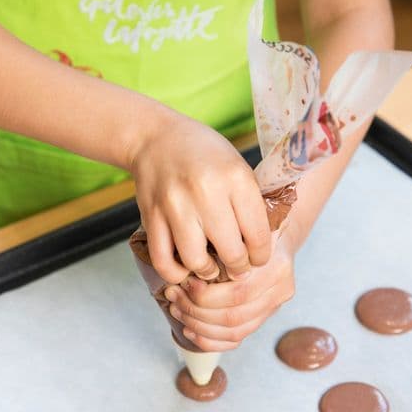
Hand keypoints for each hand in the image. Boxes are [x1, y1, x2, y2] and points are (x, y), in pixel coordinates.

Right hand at [130, 110, 270, 283]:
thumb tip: (261, 247)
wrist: (155, 138)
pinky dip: (176, 273)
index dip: (261, 255)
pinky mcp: (151, 216)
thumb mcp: (237, 167)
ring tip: (211, 268)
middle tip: (238, 267)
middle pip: (230, 253)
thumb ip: (250, 204)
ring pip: (196, 262)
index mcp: (235, 177)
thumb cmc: (204, 155)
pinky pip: (163, 261)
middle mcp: (205, 191)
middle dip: (238, 268)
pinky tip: (184, 268)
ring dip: (207, 272)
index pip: (258, 234)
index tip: (258, 259)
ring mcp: (175, 205)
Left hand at [163, 234, 295, 350]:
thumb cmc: (249, 230)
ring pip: (233, 331)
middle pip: (233, 315)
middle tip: (173, 296)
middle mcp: (280, 291)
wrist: (272, 238)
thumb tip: (186, 261)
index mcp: (276, 267)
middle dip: (195, 310)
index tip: (183, 282)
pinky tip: (189, 330)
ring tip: (176, 309)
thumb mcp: (240, 227)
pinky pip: (235, 340)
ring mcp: (273, 308)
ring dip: (198, 325)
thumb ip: (223, 242)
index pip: (237, 293)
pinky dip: (209, 340)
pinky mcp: (263, 319)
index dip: (204, 295)